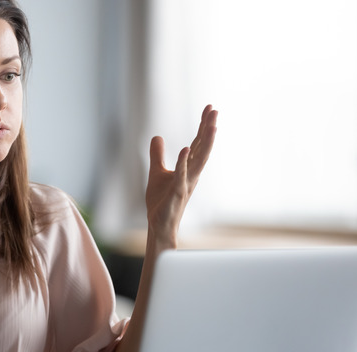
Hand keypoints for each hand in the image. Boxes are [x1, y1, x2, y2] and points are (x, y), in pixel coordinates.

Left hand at [145, 104, 217, 248]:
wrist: (159, 223)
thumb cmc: (161, 201)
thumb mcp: (156, 172)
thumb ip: (157, 155)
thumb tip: (157, 137)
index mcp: (188, 167)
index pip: (197, 143)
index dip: (203, 125)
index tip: (209, 108)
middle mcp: (192, 173)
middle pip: (202, 147)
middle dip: (208, 128)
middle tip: (214, 110)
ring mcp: (186, 182)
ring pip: (199, 160)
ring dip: (205, 143)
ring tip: (212, 126)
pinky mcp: (176, 192)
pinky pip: (181, 175)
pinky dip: (183, 162)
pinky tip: (184, 148)